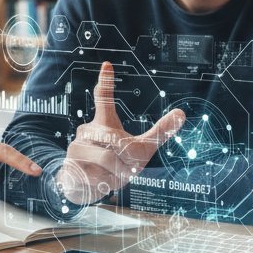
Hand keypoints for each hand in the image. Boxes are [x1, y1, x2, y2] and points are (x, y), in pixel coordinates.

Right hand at [59, 61, 184, 204]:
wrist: (84, 187)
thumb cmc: (114, 164)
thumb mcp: (141, 149)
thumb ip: (159, 132)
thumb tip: (182, 113)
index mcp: (104, 123)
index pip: (104, 99)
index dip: (106, 83)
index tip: (107, 65)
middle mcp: (87, 131)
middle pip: (117, 141)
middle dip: (127, 159)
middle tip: (126, 168)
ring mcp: (76, 147)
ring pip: (108, 161)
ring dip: (117, 175)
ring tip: (111, 176)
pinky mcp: (70, 166)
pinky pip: (96, 176)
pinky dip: (105, 185)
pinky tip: (98, 183)